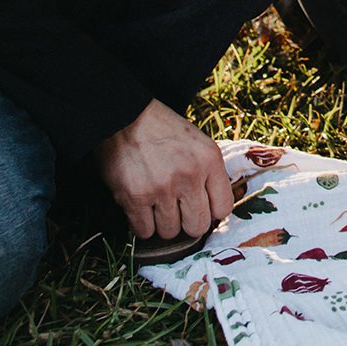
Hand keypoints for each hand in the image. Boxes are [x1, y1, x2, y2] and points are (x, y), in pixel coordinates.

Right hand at [96, 99, 232, 241]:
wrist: (123, 114)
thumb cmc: (160, 129)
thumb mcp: (197, 142)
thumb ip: (209, 173)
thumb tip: (213, 210)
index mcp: (209, 160)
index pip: (223, 209)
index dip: (209, 210)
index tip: (198, 205)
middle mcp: (189, 176)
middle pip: (197, 226)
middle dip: (186, 221)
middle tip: (175, 209)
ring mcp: (161, 188)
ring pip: (170, 231)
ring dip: (162, 222)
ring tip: (154, 204)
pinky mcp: (135, 197)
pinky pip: (144, 231)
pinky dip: (141, 224)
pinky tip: (139, 208)